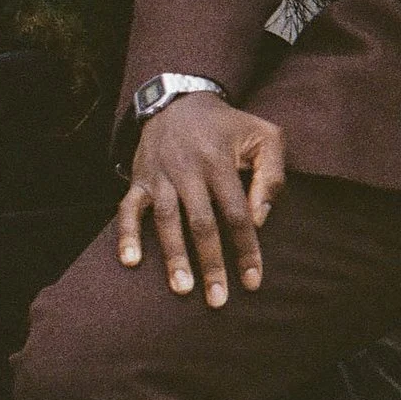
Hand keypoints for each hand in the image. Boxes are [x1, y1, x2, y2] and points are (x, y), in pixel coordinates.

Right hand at [117, 91, 285, 307]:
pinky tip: (130, 262)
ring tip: (183, 288)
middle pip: (201, 223)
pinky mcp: (139, 179)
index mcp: (221, 161)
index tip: (252, 281)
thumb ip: (273, 175)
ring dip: (174, 256)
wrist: (180, 100)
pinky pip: (128, 209)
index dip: (246, 249)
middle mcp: (188, 170)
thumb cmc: (230, 126)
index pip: (237, 213)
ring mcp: (160, 176)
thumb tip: (260, 218)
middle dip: (211, 263)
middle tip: (218, 299)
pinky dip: (127, 235)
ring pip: (166, 220)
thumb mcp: (265, 136)